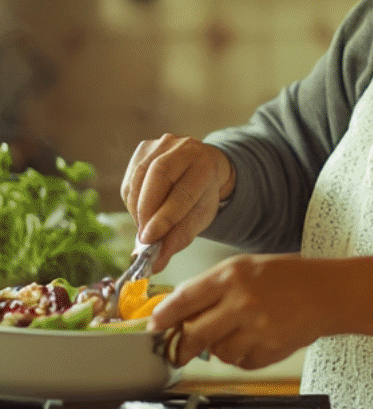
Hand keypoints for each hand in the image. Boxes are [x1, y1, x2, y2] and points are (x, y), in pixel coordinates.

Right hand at [121, 134, 234, 272]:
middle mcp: (185, 148)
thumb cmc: (202, 195)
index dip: (164, 217)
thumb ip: (180, 238)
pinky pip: (130, 178)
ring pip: (139, 177)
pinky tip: (140, 211)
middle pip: (158, 177)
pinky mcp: (144, 148)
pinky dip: (131, 200)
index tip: (150, 239)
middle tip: (143, 237)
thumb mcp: (201, 217)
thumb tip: (155, 264)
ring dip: (136, 208)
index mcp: (206, 165)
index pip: (183, 193)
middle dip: (146, 211)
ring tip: (144, 227)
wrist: (203, 168)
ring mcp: (162, 144)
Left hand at [148, 253, 324, 369]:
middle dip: (182, 345)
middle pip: (193, 333)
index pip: (183, 300)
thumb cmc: (290, 277)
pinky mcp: (270, 349)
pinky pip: (241, 363)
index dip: (163, 318)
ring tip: (238, 334)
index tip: (154, 328)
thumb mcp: (247, 268)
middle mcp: (242, 302)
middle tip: (179, 350)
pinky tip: (257, 340)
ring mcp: (257, 328)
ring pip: (217, 352)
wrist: (331, 293)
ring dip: (220, 348)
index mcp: (233, 276)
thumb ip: (211, 286)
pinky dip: (243, 356)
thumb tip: (177, 310)